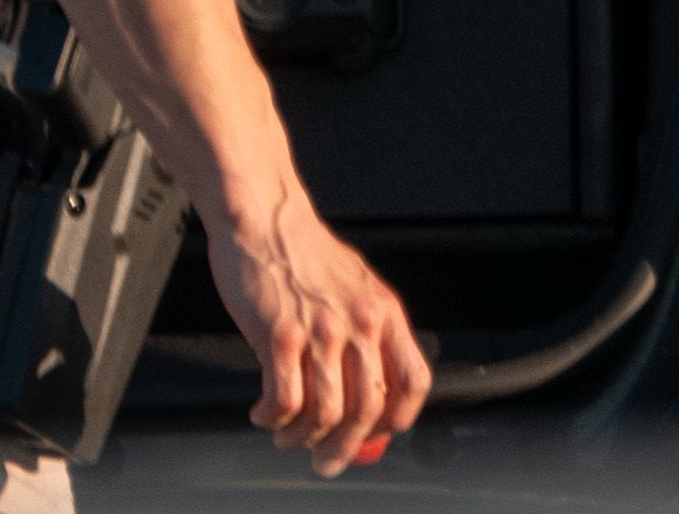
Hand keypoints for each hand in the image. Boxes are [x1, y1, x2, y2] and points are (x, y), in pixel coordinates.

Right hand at [205, 184, 432, 474]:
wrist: (266, 217)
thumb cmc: (305, 254)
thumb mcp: (355, 289)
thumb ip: (366, 336)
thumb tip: (368, 393)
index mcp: (386, 312)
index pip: (413, 381)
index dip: (397, 419)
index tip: (374, 435)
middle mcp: (361, 323)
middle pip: (367, 409)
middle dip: (344, 448)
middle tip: (324, 460)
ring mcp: (321, 330)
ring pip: (325, 414)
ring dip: (302, 438)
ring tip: (287, 435)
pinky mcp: (279, 335)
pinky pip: (284, 401)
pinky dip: (273, 419)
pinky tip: (264, 413)